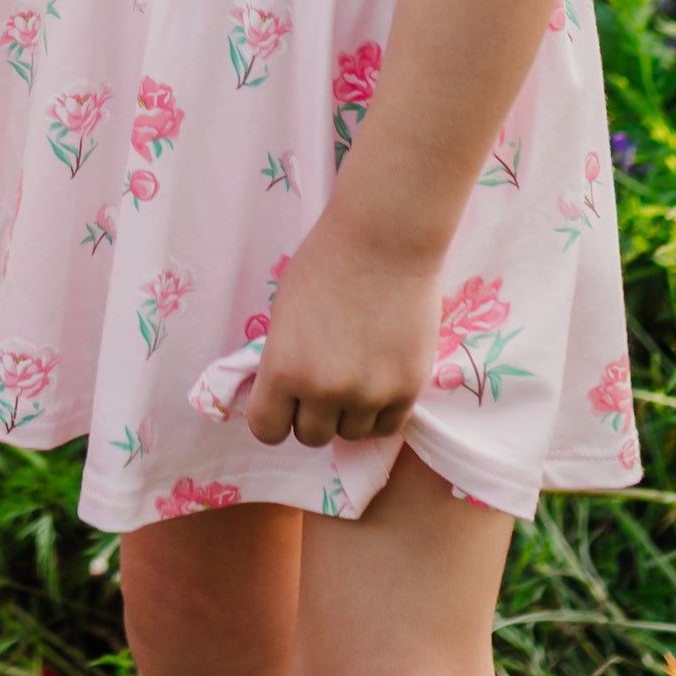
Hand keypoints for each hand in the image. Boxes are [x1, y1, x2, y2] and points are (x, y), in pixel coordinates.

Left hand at [244, 216, 439, 448]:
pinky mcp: (407, 389)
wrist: (385, 240)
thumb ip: (284, 360)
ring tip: (357, 372)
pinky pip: (388, 426)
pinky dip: (382, 411)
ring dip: (350, 413)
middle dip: (313, 413)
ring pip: (352, 434)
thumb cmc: (326, 264)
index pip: (267, 430)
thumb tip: (285, 395)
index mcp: (283, 369)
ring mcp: (369, 394)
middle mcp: (324, 390)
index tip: (284, 404)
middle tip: (325, 381)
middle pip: (312, 435)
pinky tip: (380, 380)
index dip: (274, 417)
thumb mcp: (284, 314)